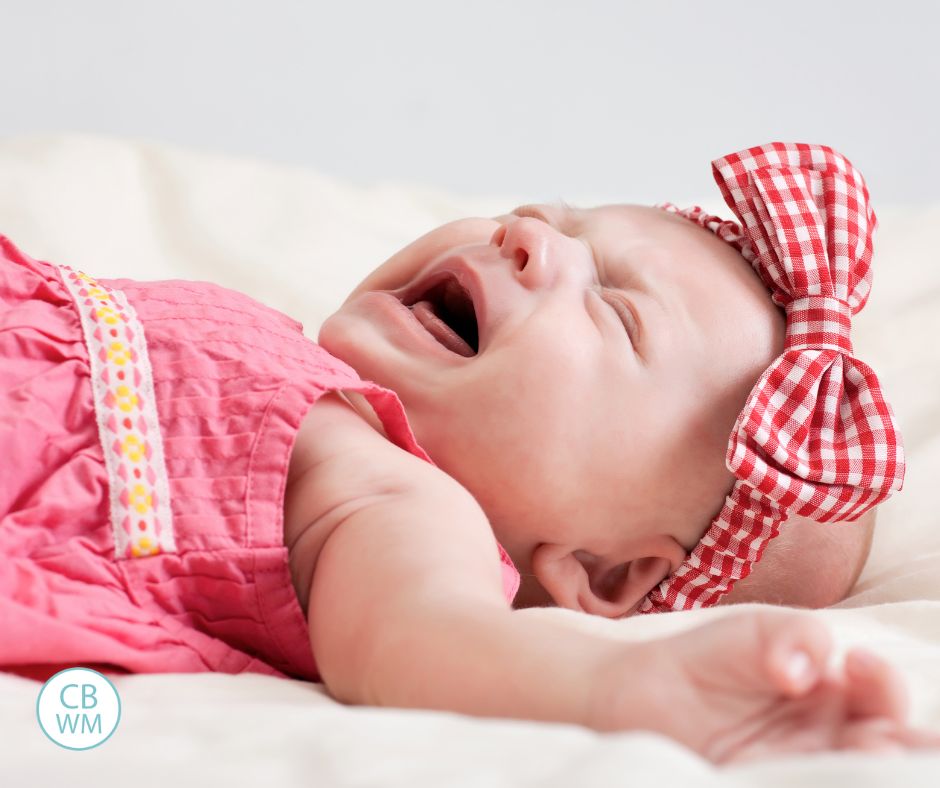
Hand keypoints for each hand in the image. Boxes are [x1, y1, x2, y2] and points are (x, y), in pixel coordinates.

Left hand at [589, 609, 939, 763]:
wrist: (637, 693)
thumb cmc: (705, 659)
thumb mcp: (753, 632)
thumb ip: (794, 635)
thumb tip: (804, 671)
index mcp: (836, 697)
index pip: (883, 697)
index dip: (884, 684)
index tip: (856, 664)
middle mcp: (827, 741)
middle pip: (885, 750)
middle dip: (898, 748)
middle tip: (879, 739)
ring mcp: (796, 770)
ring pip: (848, 777)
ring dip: (862, 772)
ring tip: (861, 758)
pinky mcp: (761, 787)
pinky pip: (796, 787)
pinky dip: (809, 783)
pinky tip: (803, 775)